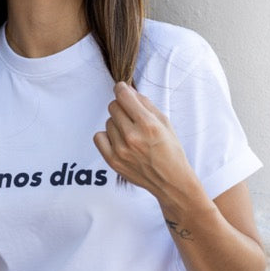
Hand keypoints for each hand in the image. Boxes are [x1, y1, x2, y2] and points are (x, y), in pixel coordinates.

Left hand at [93, 82, 193, 198]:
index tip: (122, 89)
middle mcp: (132, 136)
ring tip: (131, 134)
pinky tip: (119, 141)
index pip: (123, 96)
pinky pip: (99, 137)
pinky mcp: (113, 161)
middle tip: (132, 116)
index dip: (121, 89)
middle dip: (122, 107)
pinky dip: (107, 136)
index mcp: (148, 125)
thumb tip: (127, 90)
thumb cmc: (170, 151)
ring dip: (117, 124)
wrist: (170, 181)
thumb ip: (145, 104)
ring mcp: (121, 150)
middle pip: (113, 107)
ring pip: (108, 122)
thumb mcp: (165, 123)